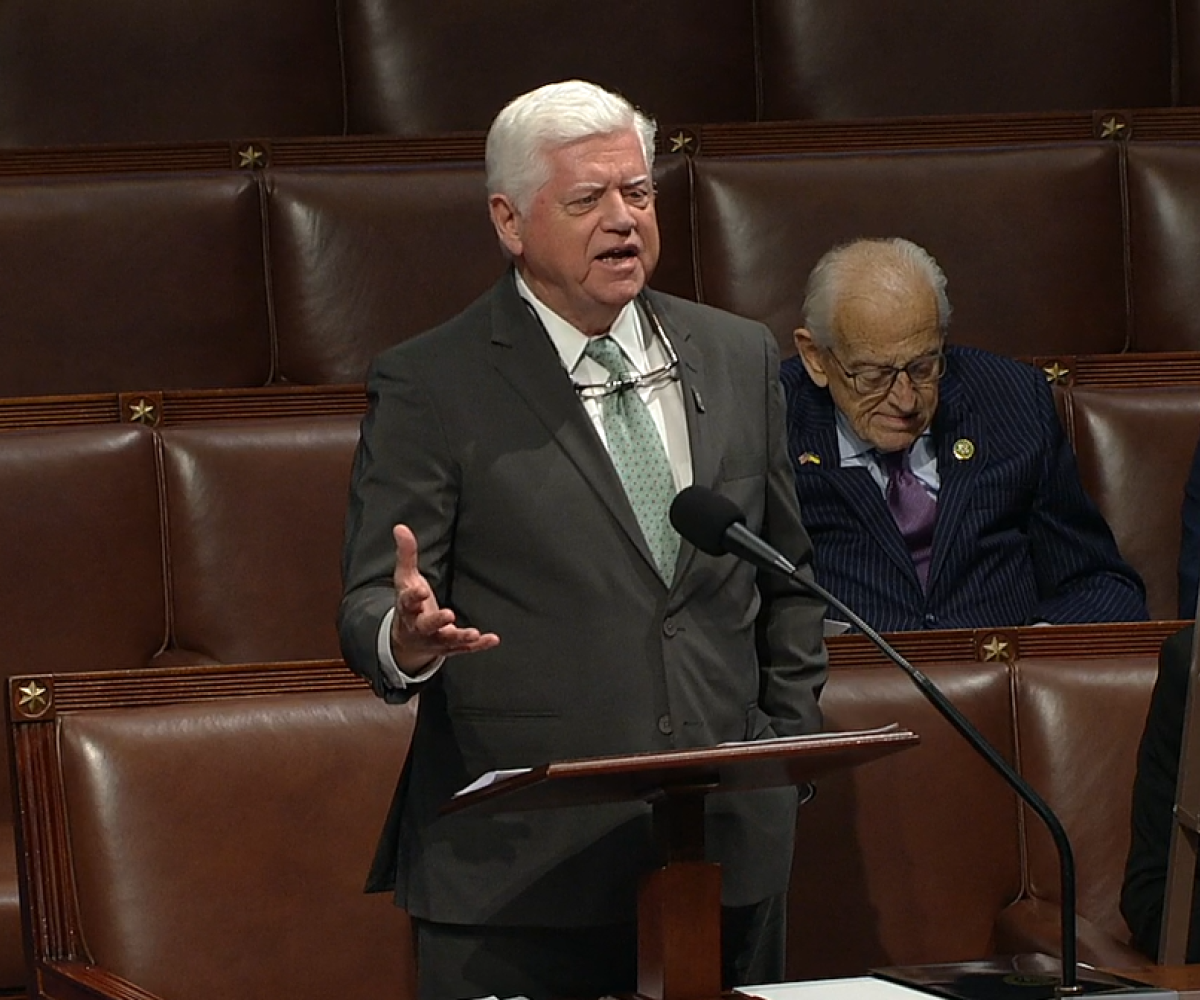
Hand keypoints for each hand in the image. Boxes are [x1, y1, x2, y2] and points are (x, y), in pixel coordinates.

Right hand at [389, 524, 499, 671]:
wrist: (406, 640)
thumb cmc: (409, 604)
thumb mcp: (405, 578)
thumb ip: (406, 554)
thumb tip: (400, 527)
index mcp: (407, 609)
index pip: (407, 602)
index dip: (414, 597)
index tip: (421, 591)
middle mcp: (420, 627)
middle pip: (426, 626)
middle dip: (437, 621)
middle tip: (448, 615)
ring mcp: (435, 639)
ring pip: (447, 641)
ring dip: (460, 637)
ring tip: (474, 633)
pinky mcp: (450, 647)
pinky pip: (465, 649)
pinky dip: (479, 645)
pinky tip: (492, 639)